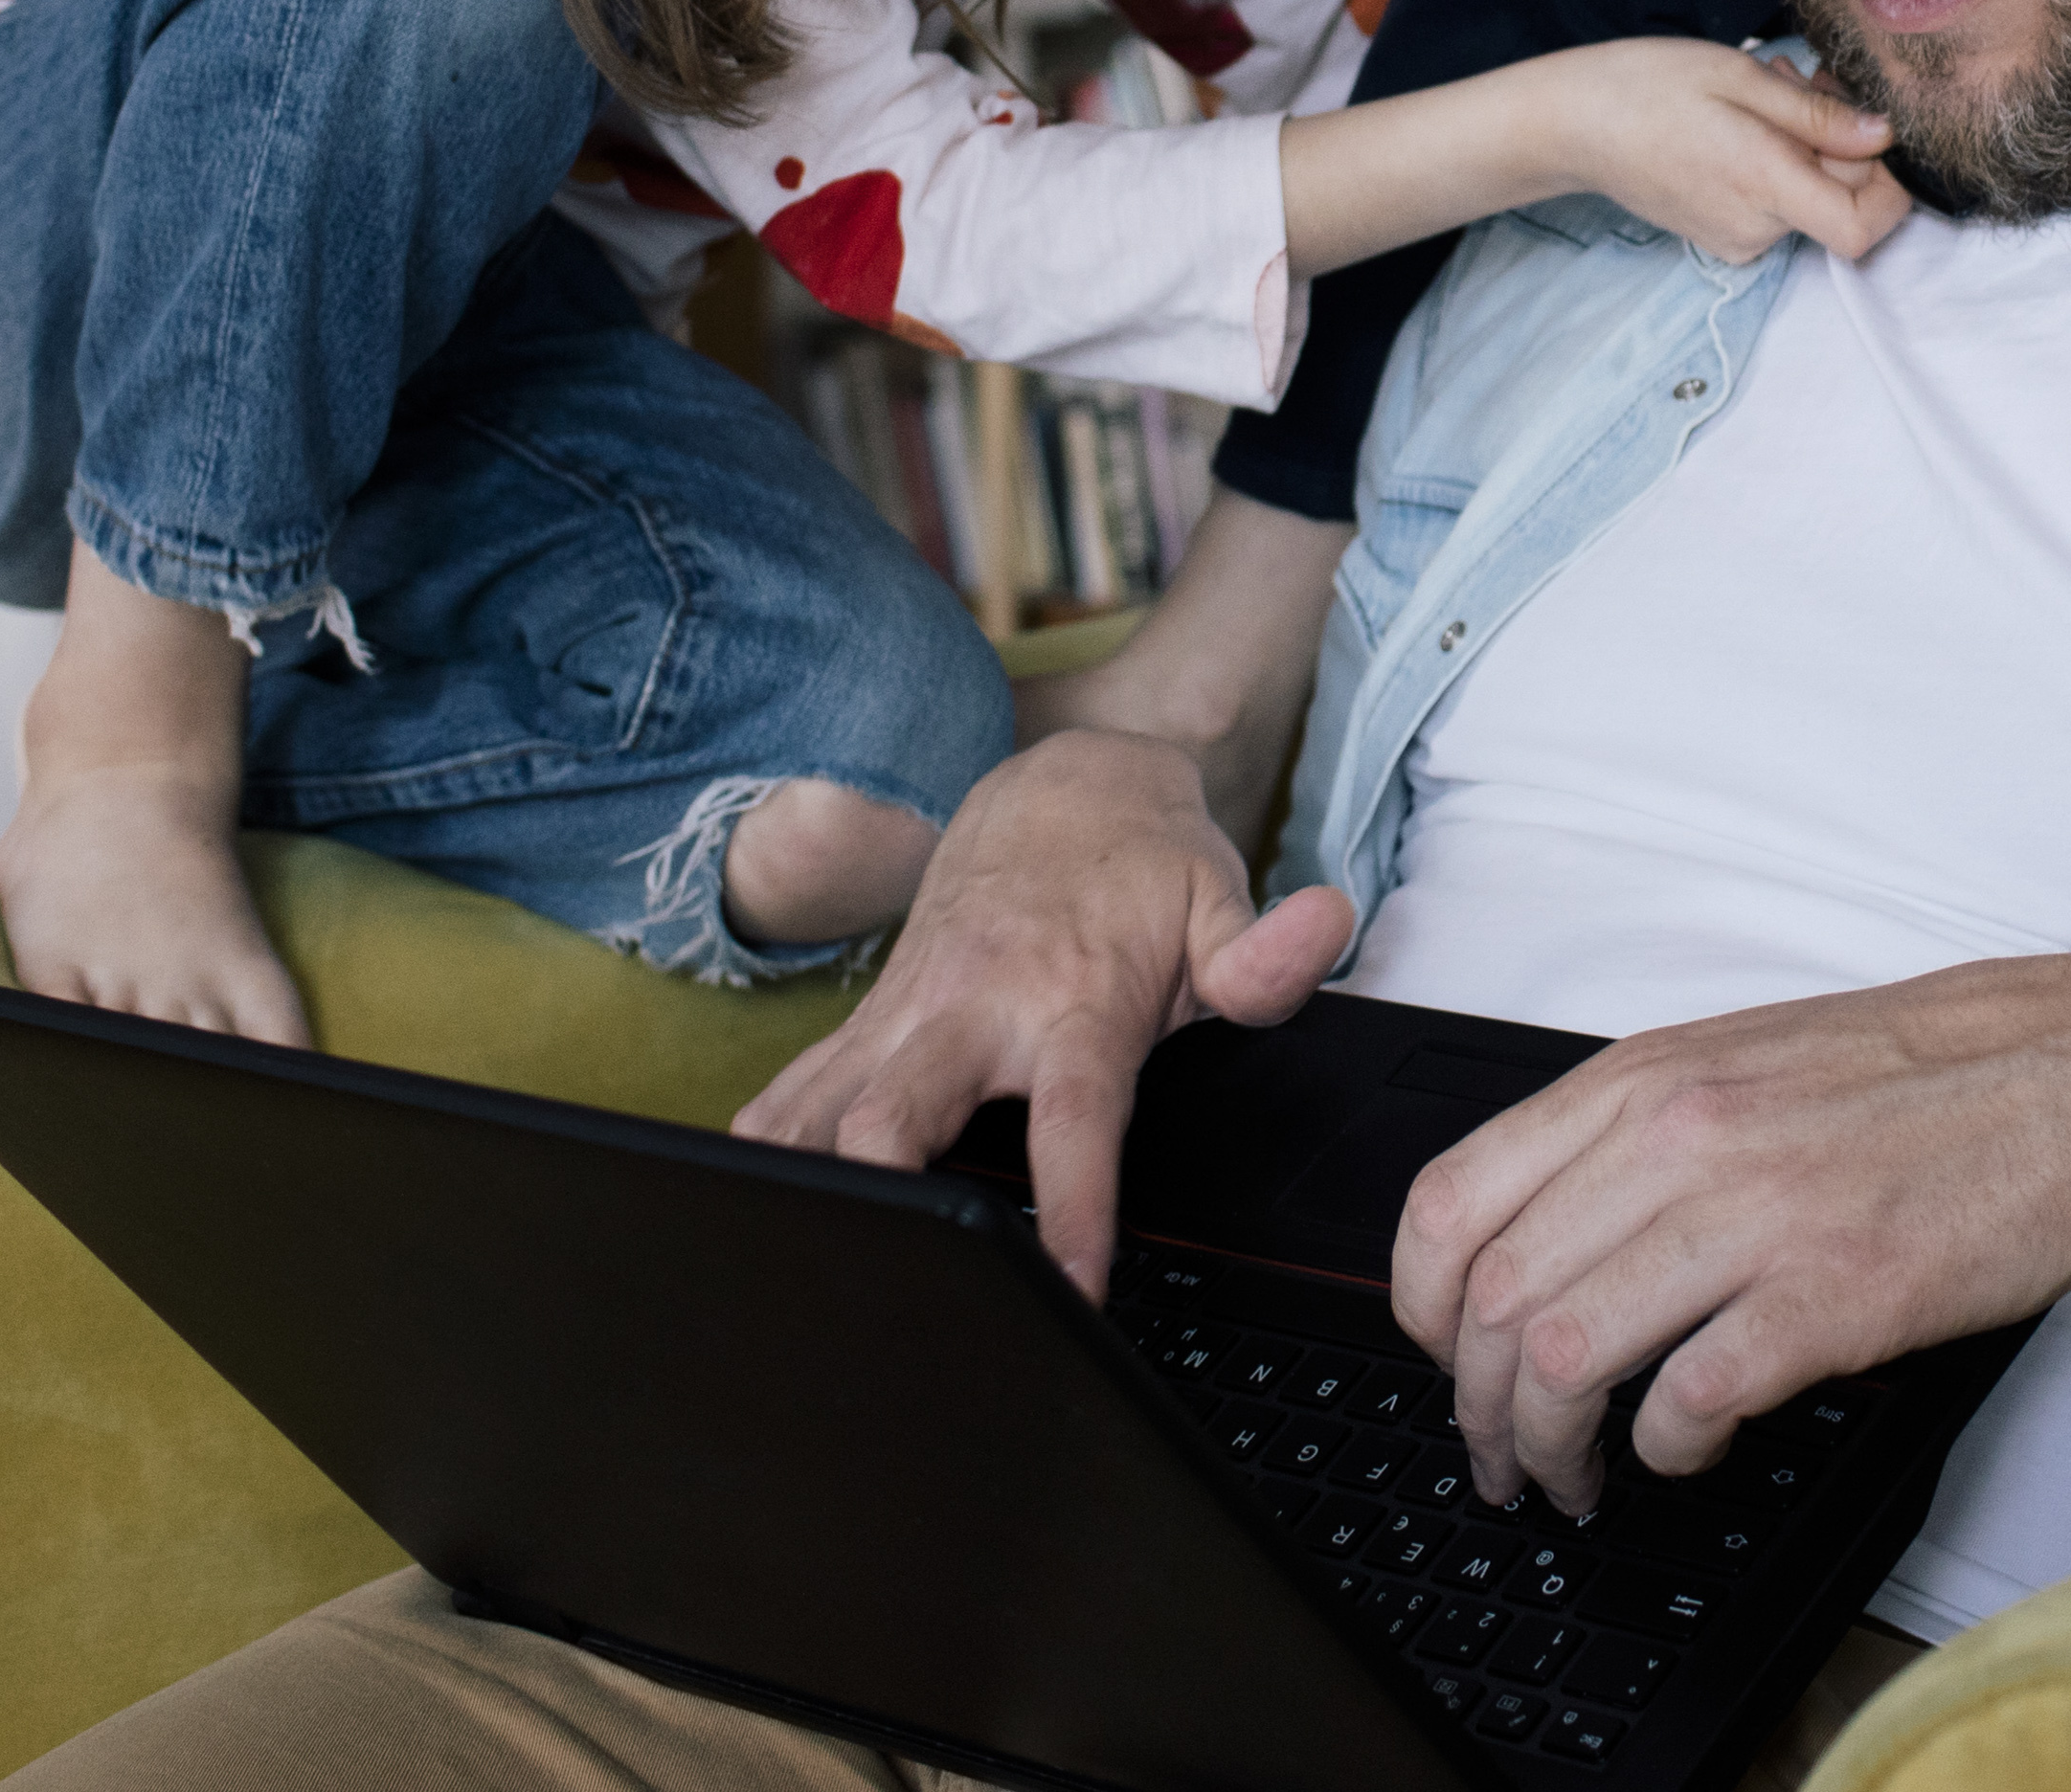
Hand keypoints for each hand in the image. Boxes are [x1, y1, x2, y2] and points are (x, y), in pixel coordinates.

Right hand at [729, 724, 1354, 1296]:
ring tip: (787, 1272)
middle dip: (875, 1189)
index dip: (1070, 1209)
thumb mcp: (1223, 905)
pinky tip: (746, 1213)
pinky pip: (788, 1094)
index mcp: (1069, 1007)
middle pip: (892, 1117)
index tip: (1068, 1286)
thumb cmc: (1148, 869)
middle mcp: (971, 1014)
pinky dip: (765, 1154)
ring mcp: (902, 1018)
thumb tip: (1325, 927)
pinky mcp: (862, 1022)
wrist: (1063, 784)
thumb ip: (1268, 955)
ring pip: (814, 1111)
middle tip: (887, 1281)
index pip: (1072, 1125)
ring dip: (798, 1185)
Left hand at [1389, 956, 2070, 1513]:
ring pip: (1562, 1357)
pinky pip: (1688, 1402)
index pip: (1449, 1200)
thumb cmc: (1925, 1079)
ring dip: (1551, 1448)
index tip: (1440, 1360)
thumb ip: (1633, 1134)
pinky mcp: (1832, 1299)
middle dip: (1475, 1412)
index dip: (1416, 1310)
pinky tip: (1690, 1448)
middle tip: (1505, 1459)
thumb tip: (1540, 1235)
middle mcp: (1679, 1137)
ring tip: (1577, 1481)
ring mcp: (1754, 1217)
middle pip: (1489, 1301)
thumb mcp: (1742, 1062)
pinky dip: (1666, 1449)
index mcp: (1644, 1077)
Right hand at [1528, 38, 1911, 266]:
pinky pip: (1778, 203)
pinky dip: (1780, 161)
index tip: (1876, 136)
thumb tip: (1884, 137)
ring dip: (1808, 142)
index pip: (1862, 228)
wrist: (1572, 124)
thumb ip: (1818, 114)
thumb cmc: (1647, 86)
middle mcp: (1755, 227)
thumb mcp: (1740, 77)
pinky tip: (1747, 120)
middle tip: (1806, 78)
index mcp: (1762, 183)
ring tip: (1766, 90)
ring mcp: (1736, 239)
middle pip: (1841, 203)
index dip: (1889, 189)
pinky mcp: (1722, 237)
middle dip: (1844, 140)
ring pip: (1811, 197)